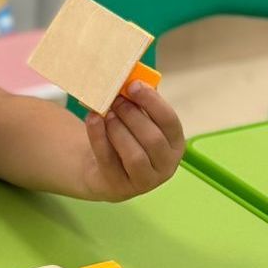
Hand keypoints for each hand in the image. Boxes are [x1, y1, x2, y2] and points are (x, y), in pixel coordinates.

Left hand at [83, 82, 184, 201]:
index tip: (133, 85)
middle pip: (153, 139)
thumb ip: (137, 103)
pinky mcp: (120, 188)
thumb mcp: (136, 120)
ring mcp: (145, 181)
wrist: (103, 169)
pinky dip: (99, 137)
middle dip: (132, 115)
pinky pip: (109, 161)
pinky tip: (92, 119)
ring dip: (118, 129)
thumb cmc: (126, 137)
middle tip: (115, 100)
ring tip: (105, 113)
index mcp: (175, 143)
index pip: (170, 121)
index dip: (152, 102)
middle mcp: (166, 165)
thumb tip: (128, 79)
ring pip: (135, 155)